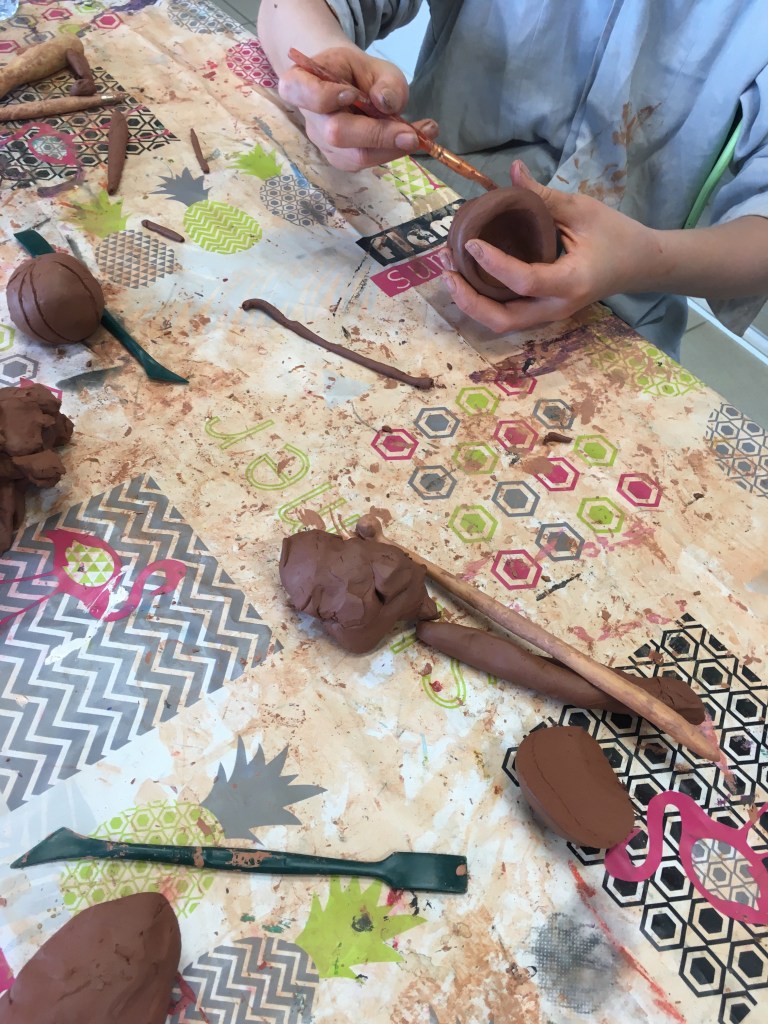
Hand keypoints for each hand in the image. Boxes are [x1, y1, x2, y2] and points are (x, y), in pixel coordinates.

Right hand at [278, 46, 438, 170]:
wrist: (347, 86)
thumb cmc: (357, 73)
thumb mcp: (376, 66)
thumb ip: (385, 82)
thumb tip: (385, 103)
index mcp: (302, 81)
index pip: (299, 91)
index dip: (324, 96)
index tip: (352, 93)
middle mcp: (309, 117)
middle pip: (334, 133)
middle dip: (376, 134)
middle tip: (412, 132)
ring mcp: (322, 142)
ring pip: (353, 156)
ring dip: (390, 148)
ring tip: (421, 134)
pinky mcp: (339, 159)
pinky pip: (364, 163)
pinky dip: (390, 152)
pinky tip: (410, 139)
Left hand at [441, 161, 661, 332]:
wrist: (639, 264)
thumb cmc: (615, 234)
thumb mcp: (582, 209)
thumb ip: (543, 196)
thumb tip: (510, 170)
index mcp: (570, 282)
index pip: (524, 281)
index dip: (494, 265)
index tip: (471, 243)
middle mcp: (556, 307)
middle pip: (502, 320)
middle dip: (468, 299)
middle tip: (445, 269)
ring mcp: (548, 315)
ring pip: (500, 323)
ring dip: (470, 303)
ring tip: (448, 273)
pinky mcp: (542, 313)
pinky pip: (506, 315)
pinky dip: (482, 302)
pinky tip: (466, 278)